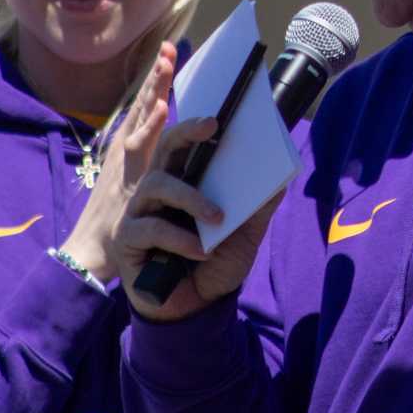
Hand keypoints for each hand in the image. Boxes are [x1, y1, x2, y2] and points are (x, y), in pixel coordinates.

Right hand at [109, 58, 283, 323]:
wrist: (193, 308)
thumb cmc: (215, 263)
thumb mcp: (245, 233)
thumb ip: (257, 205)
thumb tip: (281, 174)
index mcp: (187, 180)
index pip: (188, 142)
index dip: (195, 118)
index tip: (220, 104)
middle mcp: (160, 188)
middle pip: (167, 147)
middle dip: (187, 130)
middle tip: (213, 125)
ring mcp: (142, 211)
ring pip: (159, 184)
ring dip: (191, 198)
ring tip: (216, 218)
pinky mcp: (131, 238)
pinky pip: (153, 227)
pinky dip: (180, 238)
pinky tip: (200, 251)